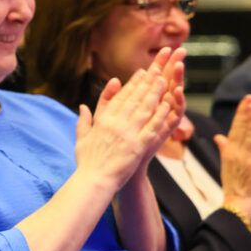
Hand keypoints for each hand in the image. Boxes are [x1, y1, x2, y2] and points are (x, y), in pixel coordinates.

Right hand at [75, 54, 176, 188]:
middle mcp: (116, 124)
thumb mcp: (82, 137)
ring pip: (144, 109)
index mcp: (103, 121)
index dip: (132, 84)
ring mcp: (128, 134)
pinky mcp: (138, 146)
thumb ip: (84, 120)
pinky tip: (168, 105)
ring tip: (165, 80)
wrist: (93, 181)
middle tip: (158, 69)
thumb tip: (82, 106)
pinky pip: (152, 127)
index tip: (141, 72)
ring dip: (155, 93)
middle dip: (147, 82)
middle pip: (134, 99)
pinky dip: (160, 115)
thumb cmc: (86, 162)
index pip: (120, 97)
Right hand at [214, 94, 250, 218]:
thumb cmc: (233, 184)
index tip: (244, 102)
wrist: (237, 202)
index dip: (240, 114)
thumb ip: (224, 148)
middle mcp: (236, 152)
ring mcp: (246, 158)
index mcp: (229, 151)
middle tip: (250, 97)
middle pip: (241, 128)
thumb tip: (218, 136)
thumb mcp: (226, 164)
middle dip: (245, 112)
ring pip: (249, 135)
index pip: (235, 128)